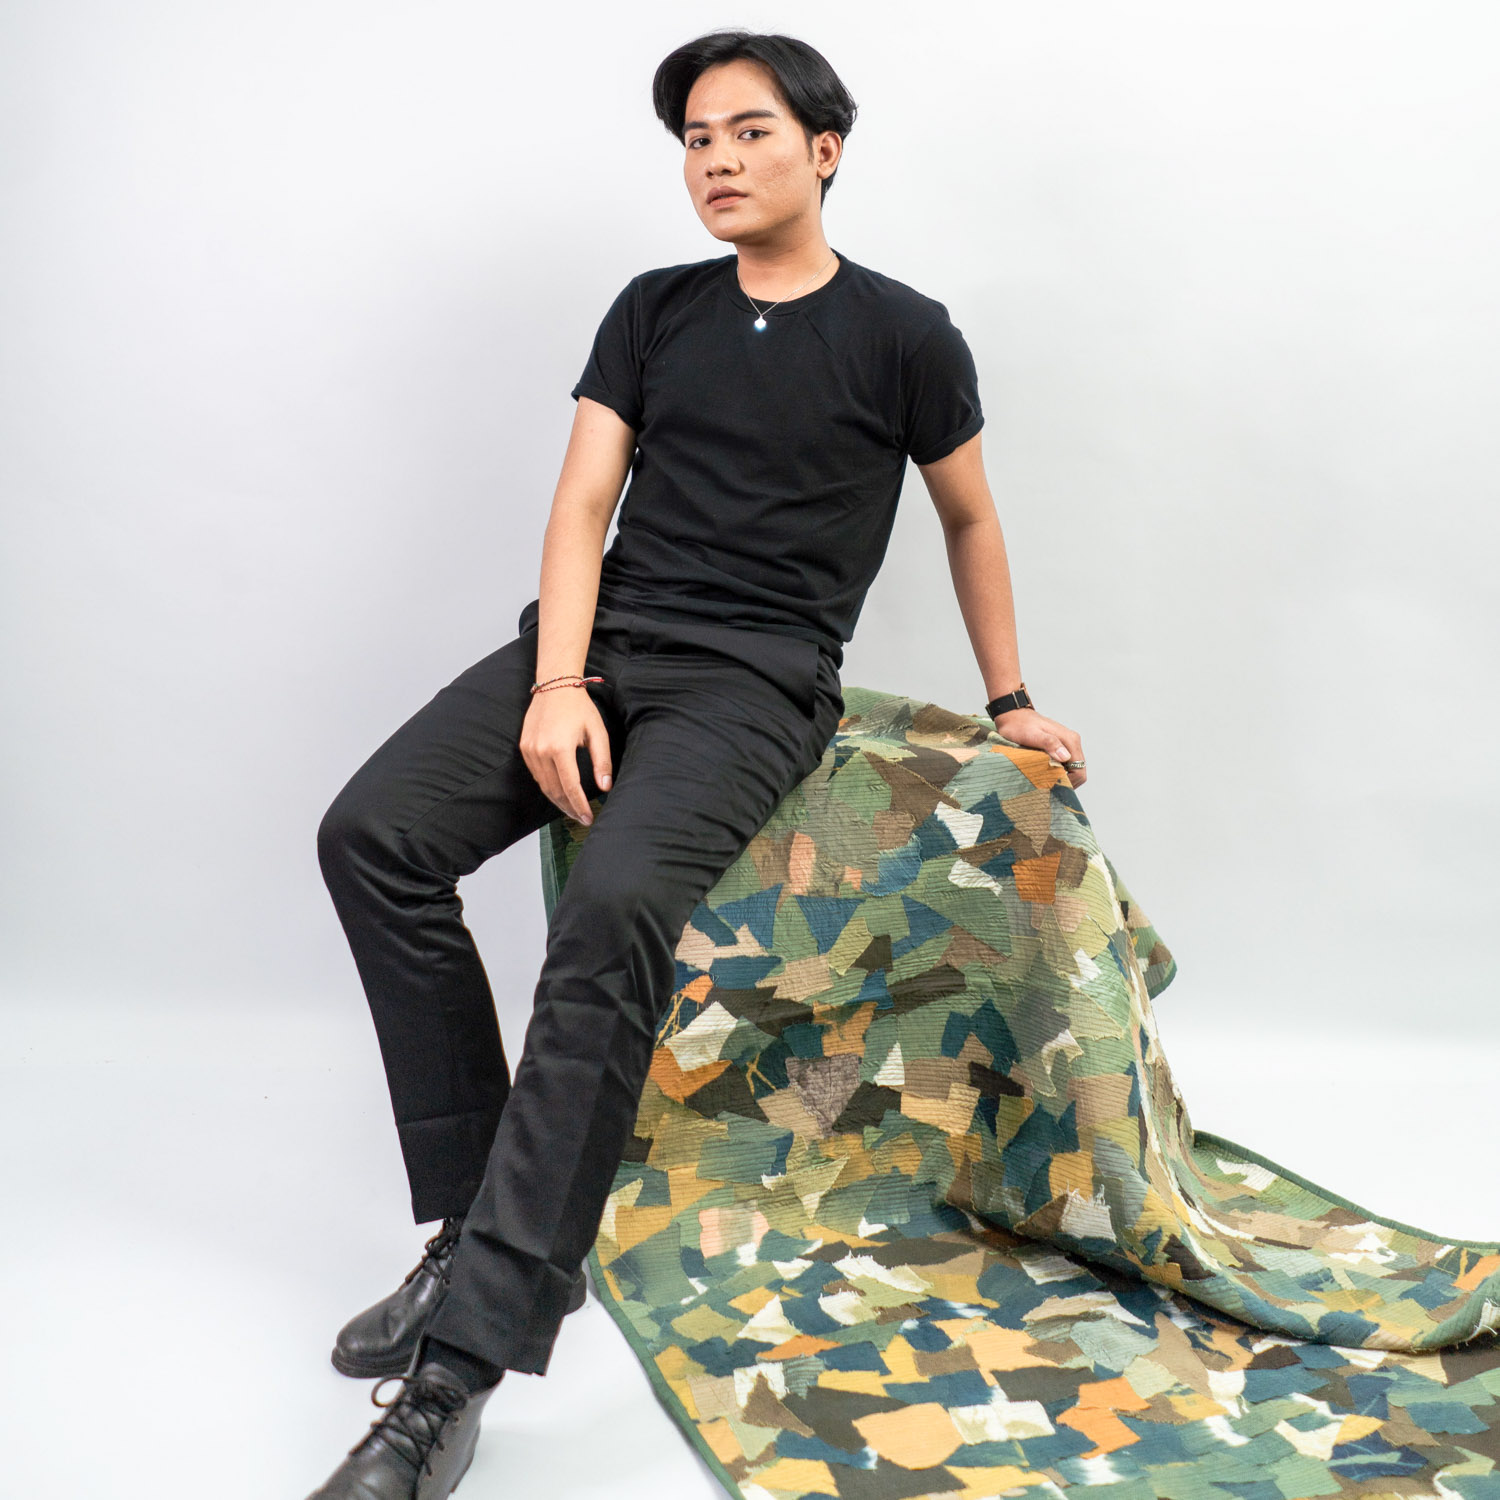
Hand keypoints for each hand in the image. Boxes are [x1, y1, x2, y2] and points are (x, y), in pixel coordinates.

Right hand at [519, 685, 613, 824]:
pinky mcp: (524, 747)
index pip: (570, 787)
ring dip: (558, 800)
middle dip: (569, 808)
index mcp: (560, 748)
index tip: (589, 818)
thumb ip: (602, 761)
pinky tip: (560, 791)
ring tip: (573, 809)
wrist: (555, 686)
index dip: (580, 806)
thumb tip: (605, 787)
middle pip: (555, 791)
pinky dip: (548, 787)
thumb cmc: (579, 707)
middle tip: (582, 818)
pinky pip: (537, 775)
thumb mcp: (597, 733)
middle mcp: (541, 751)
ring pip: (544, 786)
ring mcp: (529, 750)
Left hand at [991, 707, 1085, 787]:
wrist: (1014, 716)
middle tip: (1048, 785)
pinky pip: (1066, 765)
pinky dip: (1058, 772)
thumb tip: (1065, 757)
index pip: (1079, 769)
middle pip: (1079, 771)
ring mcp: (1067, 745)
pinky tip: (1046, 773)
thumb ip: (1049, 743)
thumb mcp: (1031, 735)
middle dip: (1066, 781)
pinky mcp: (1061, 747)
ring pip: (1073, 769)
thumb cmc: (1020, 725)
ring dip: (1062, 777)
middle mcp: (1072, 742)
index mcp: (1070, 740)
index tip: (1052, 784)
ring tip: (1045, 780)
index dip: (1069, 782)